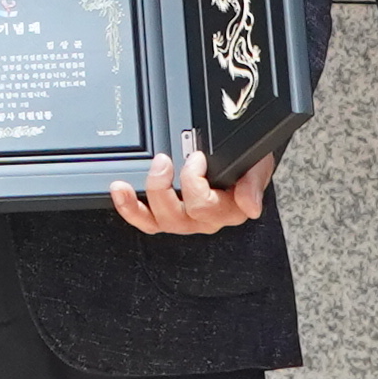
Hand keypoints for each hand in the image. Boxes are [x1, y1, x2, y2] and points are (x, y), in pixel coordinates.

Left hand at [111, 145, 271, 235]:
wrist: (242, 158)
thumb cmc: (248, 161)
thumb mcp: (258, 163)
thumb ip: (254, 182)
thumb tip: (251, 206)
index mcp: (230, 209)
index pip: (206, 207)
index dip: (194, 183)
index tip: (195, 156)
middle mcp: (207, 219)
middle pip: (179, 217)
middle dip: (163, 187)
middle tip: (163, 160)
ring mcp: (186, 219)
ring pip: (160, 222)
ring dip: (140, 202)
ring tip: (126, 183)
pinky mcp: (167, 215)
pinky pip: (147, 221)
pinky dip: (130, 208)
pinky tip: (120, 191)